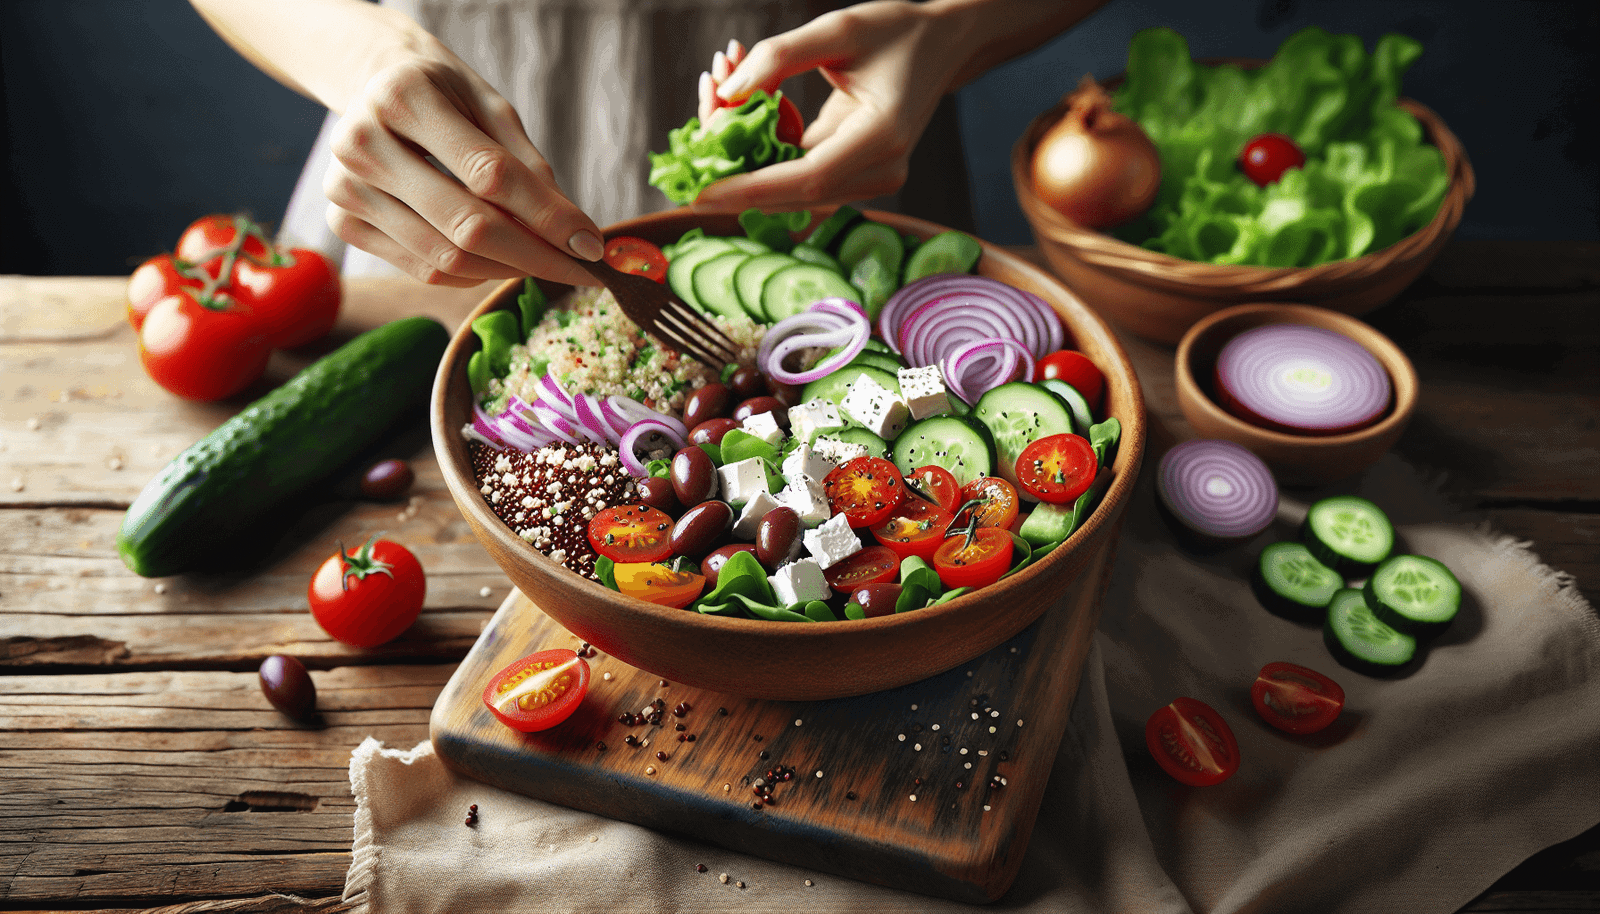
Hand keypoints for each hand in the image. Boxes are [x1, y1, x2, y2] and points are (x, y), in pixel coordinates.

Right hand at [322, 49, 603, 286]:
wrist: (376, 87)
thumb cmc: (446, 96)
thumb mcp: (493, 109)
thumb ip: (530, 169)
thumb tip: (575, 236)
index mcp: (404, 96)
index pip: (490, 174)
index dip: (548, 217)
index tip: (593, 245)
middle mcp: (363, 142)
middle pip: (467, 227)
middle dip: (536, 257)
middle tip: (579, 270)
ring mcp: (346, 187)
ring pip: (447, 260)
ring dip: (507, 269)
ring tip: (541, 259)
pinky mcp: (343, 223)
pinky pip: (425, 270)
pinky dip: (473, 273)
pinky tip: (496, 257)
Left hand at [689, 2, 963, 212]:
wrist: (942, 46)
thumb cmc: (897, 31)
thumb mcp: (840, 28)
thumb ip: (781, 57)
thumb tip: (728, 93)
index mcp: (882, 136)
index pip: (808, 178)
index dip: (752, 188)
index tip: (702, 190)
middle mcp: (880, 171)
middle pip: (792, 191)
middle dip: (735, 165)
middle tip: (696, 118)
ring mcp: (869, 180)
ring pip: (788, 187)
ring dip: (745, 153)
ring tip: (717, 87)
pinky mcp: (854, 176)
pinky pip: (796, 174)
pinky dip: (763, 145)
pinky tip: (743, 103)